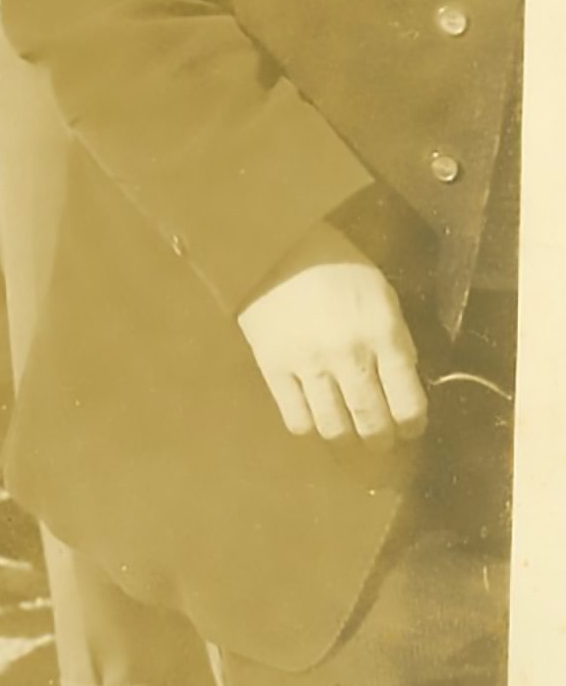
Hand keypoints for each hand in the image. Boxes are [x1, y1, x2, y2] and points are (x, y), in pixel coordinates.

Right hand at [234, 219, 428, 448]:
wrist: (275, 245)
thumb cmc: (337, 267)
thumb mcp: (382, 296)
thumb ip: (394, 342)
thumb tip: (401, 386)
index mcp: (383, 335)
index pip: (409, 404)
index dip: (413, 425)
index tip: (409, 428)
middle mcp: (349, 355)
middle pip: (372, 422)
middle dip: (381, 439)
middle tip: (380, 439)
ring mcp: (308, 364)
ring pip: (334, 428)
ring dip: (346, 438)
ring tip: (347, 433)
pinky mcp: (272, 367)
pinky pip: (295, 418)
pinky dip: (309, 426)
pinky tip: (314, 416)